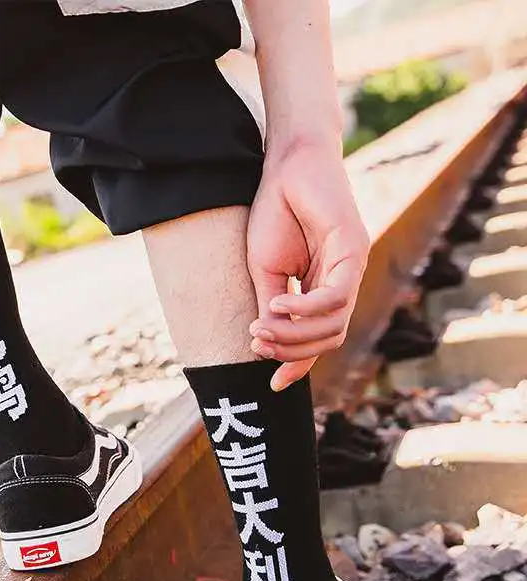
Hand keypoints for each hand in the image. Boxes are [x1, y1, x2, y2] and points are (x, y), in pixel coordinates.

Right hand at [246, 140, 368, 390]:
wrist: (285, 164)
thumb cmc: (275, 213)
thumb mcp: (265, 271)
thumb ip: (271, 308)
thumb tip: (266, 343)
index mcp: (323, 289)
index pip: (319, 339)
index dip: (298, 365)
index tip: (273, 386)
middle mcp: (343, 283)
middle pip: (328, 338)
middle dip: (291, 351)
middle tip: (256, 345)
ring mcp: (352, 268)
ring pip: (333, 325)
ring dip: (294, 335)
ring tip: (260, 328)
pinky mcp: (353, 250)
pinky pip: (333, 297)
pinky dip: (303, 308)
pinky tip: (276, 303)